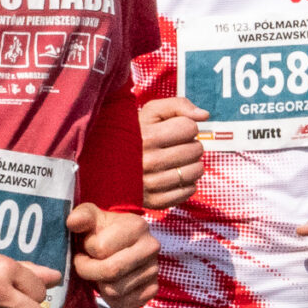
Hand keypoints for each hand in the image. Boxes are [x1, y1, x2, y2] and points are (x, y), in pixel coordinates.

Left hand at [71, 203, 157, 307]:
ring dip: (98, 284)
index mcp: (137, 226)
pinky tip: (109, 283)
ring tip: (99, 271)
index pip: (100, 248)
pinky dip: (110, 298)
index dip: (86, 250)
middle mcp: (151, 247)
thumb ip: (81, 216)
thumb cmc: (101, 230)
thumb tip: (73, 221)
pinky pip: (124, 303)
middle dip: (88, 271)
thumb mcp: (91, 217)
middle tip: (84, 264)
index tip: (86, 246)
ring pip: (115, 290)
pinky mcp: (152, 289)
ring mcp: (154, 269)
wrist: (120, 244)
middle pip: (111, 271)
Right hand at [142, 96, 207, 210]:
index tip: (172, 130)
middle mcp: (148, 162)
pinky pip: (189, 190)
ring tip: (175, 160)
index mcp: (147, 137)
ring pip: (197, 171)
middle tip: (173, 146)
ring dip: (191, 164)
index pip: (190, 128)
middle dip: (189, 144)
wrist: (102, 164)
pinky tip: (172, 175)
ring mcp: (151, 184)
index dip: (185, 126)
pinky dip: (186, 182)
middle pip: (196, 149)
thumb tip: (204, 115)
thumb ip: (177, 105)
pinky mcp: (154, 202)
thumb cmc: (132, 134)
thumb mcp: (149, 112)